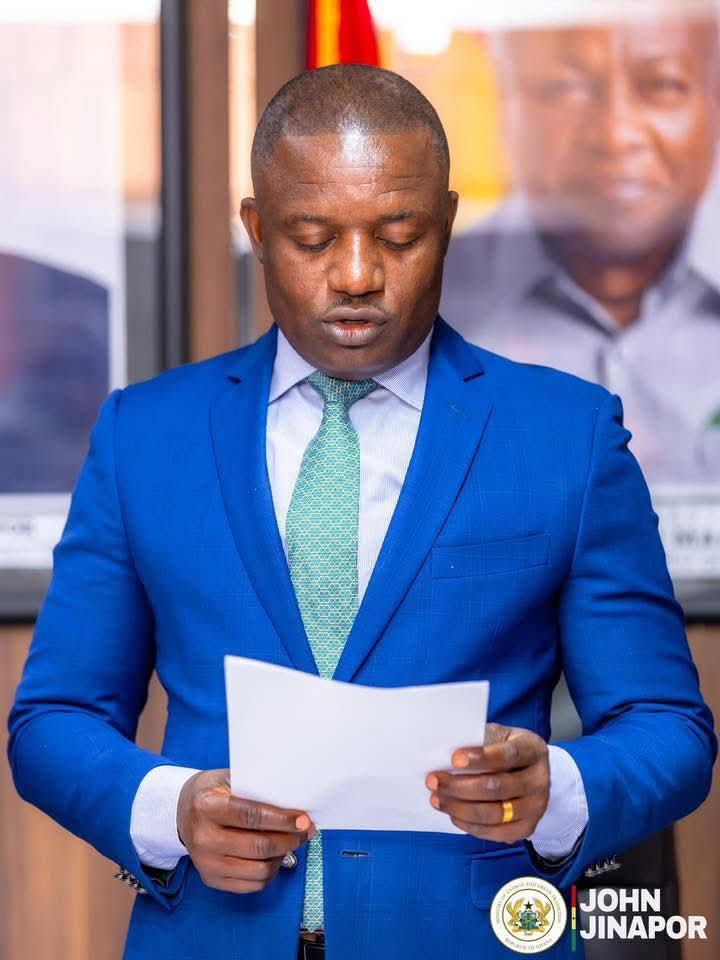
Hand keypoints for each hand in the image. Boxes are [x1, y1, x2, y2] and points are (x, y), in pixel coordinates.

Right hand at [177, 769, 315, 892]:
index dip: (281, 820)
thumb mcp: (229, 779)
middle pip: (257, 846)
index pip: (251, 816)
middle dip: (289, 839)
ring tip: (292, 842)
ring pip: (258, 870)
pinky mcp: (211, 879)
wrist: (182, 810)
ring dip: (283, 856)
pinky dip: (270, 872)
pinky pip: (251, 885)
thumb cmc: (213, 791)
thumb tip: (295, 804)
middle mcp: (203, 838)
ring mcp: (205, 863)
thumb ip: (256, 789)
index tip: (304, 819)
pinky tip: (276, 857)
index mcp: (206, 806)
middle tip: (306, 831)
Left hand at [425, 723, 549, 843]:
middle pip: (498, 787)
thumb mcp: (498, 735)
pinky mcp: (528, 828)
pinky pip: (496, 832)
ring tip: (437, 799)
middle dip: (460, 786)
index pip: (508, 755)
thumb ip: (478, 740)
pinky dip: (470, 825)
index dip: (480, 758)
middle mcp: (540, 780)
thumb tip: (445, 749)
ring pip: (494, 813)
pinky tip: (453, 815)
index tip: (454, 759)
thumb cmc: (505, 748)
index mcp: (533, 750)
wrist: (529, 771)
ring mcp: (536, 807)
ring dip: (459, 807)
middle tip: (433, 780)